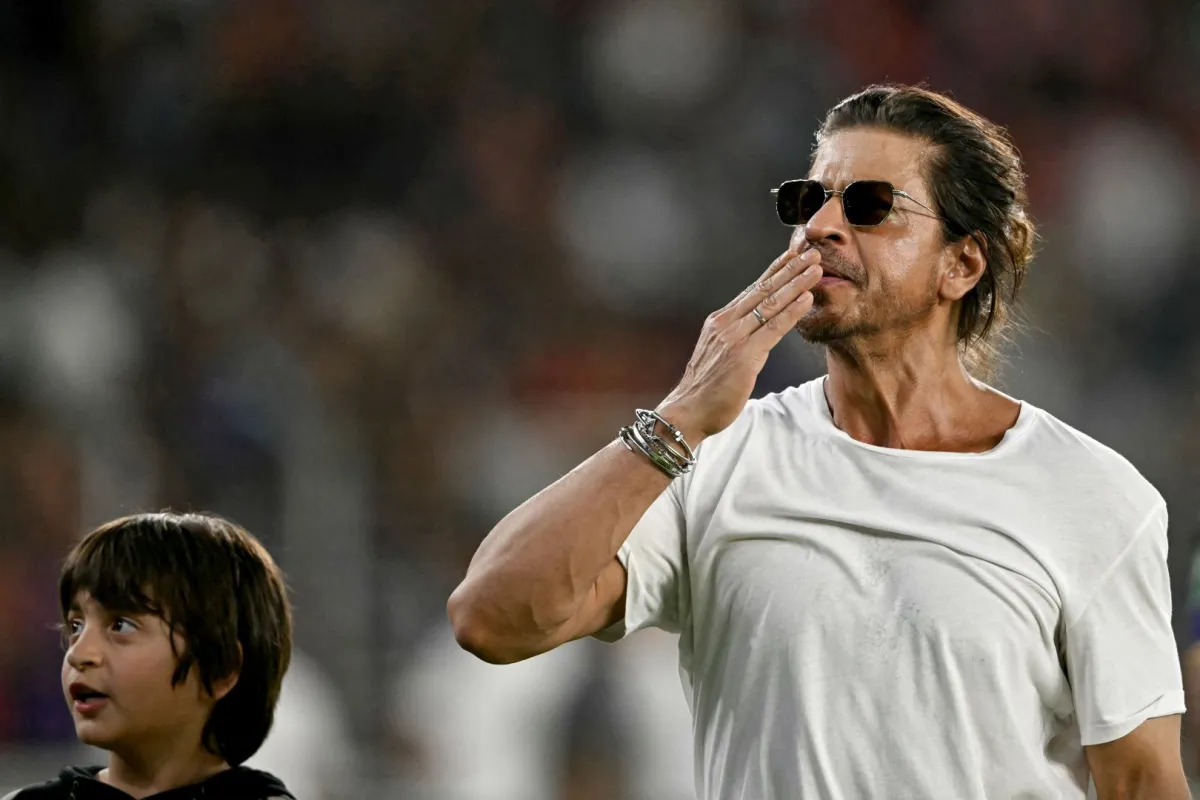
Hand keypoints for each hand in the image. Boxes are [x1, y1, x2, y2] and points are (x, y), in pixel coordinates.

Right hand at [658, 248, 822, 440]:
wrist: (687, 411)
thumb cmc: (705, 389)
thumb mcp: (717, 354)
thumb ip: (734, 338)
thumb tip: (754, 330)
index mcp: (719, 322)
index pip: (752, 290)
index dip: (775, 271)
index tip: (792, 255)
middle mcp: (725, 324)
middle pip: (763, 290)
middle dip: (789, 269)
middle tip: (810, 252)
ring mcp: (734, 338)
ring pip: (770, 304)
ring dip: (796, 284)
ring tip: (815, 269)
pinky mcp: (744, 356)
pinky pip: (773, 328)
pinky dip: (792, 312)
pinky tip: (807, 299)